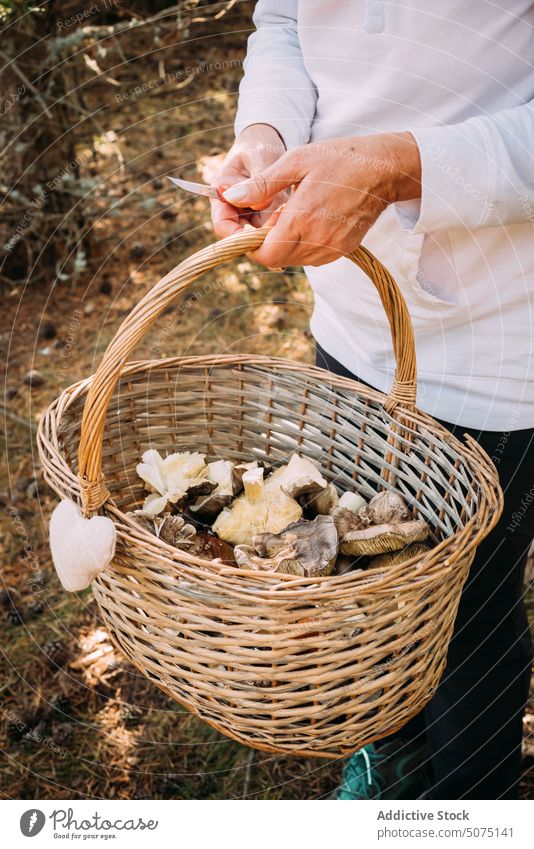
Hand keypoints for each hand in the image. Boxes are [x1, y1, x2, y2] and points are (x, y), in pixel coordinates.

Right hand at [211, 123, 287, 237]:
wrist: (266, 143)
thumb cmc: (258, 145)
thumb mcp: (259, 156)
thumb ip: (260, 181)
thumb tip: (261, 207)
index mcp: (221, 193)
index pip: (222, 225)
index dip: (236, 235)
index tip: (258, 235)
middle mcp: (232, 208)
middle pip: (242, 234)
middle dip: (260, 233)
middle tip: (282, 221)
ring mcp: (248, 213)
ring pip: (259, 233)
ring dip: (274, 226)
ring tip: (288, 207)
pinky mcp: (263, 215)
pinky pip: (271, 226)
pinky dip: (282, 222)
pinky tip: (292, 211)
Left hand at [220, 133, 421, 266]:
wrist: (384, 170)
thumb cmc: (340, 159)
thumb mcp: (296, 161)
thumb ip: (262, 184)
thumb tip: (231, 197)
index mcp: (302, 219)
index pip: (265, 255)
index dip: (250, 247)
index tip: (247, 229)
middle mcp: (317, 241)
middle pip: (277, 260)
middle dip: (265, 244)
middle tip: (268, 217)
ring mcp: (332, 249)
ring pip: (294, 260)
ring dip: (284, 245)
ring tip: (290, 216)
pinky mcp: (343, 251)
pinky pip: (312, 258)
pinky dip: (302, 245)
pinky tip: (308, 222)